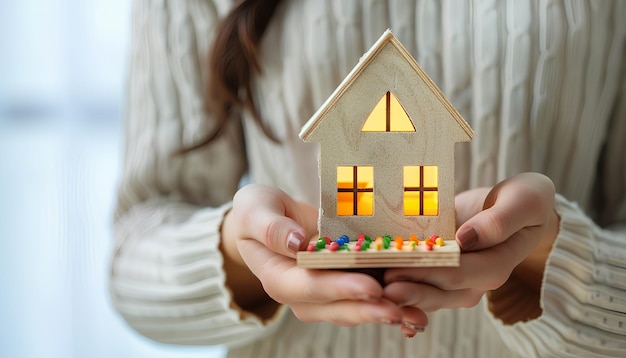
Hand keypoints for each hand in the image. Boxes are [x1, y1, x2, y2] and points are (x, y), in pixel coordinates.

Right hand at [221, 184, 405, 325]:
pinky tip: (418, 309)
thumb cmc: (258, 212)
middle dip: (369, 309)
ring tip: (416, 315)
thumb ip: (269, 226)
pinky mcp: (344, 285)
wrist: (268, 219)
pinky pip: (367, 299)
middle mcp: (302, 293)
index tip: (370, 288)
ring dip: (386, 312)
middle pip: (337, 306)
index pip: (308, 286)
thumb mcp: (254, 209)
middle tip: (401, 309)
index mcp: (278, 276)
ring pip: (356, 309)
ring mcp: (325, 292)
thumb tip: (295, 242)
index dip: (339, 288)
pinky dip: (392, 304)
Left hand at [383, 172, 558, 334]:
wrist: (517, 207)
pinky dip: (398, 286)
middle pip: (436, 291)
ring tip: (369, 288)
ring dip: (397, 293)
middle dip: (405, 290)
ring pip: (424, 294)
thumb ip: (500, 220)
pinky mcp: (440, 272)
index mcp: (496, 266)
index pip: (457, 274)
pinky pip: (418, 284)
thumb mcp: (525, 200)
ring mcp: (456, 280)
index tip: (396, 269)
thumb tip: (466, 238)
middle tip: (376, 287)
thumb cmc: (525, 201)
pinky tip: (373, 287)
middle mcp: (474, 281)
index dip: (425, 273)